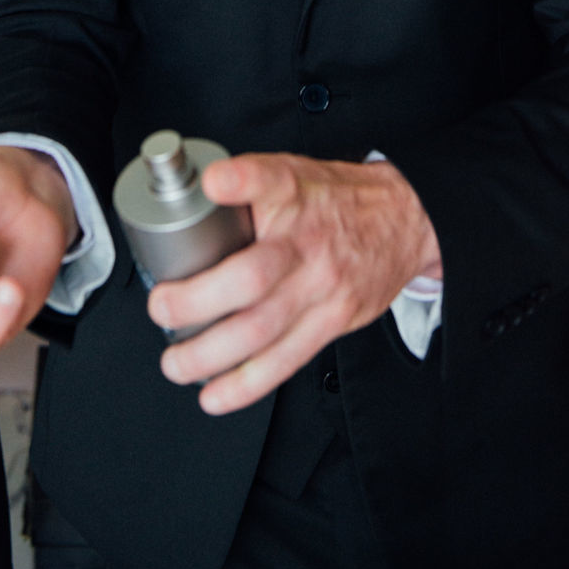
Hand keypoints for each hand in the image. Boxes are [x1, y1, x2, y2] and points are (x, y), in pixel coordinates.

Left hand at [147, 152, 440, 414]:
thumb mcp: (294, 174)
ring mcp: (322, 286)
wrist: (405, 221)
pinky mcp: (333, 321)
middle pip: (252, 277)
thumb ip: (247, 186)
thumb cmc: (336, 199)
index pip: (269, 179)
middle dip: (197, 301)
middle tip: (163, 308)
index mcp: (295, 193)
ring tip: (176, 363)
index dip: (240, 181)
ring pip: (262, 329)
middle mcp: (308, 242)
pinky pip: (287, 360)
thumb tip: (185, 197)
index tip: (212, 182)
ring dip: (211, 354)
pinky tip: (216, 394)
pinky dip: (246, 383)